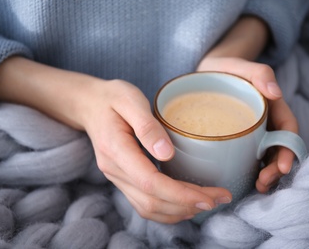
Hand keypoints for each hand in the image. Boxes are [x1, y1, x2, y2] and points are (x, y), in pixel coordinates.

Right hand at [81, 79, 231, 222]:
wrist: (89, 104)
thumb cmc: (112, 98)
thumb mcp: (129, 100)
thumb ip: (147, 126)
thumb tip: (167, 153)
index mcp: (116, 150)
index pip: (150, 183)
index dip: (181, 194)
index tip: (209, 197)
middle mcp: (114, 170)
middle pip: (152, 201)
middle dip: (188, 205)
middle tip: (219, 198)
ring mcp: (116, 177)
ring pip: (147, 208)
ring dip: (179, 211)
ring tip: (208, 202)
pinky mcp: (122, 179)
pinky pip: (144, 203)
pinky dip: (167, 209)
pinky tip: (185, 203)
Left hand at [197, 56, 297, 192]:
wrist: (204, 73)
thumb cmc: (224, 68)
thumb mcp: (239, 65)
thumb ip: (259, 73)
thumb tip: (276, 93)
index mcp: (271, 106)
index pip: (287, 130)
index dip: (289, 149)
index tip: (282, 166)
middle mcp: (264, 122)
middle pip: (278, 148)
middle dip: (276, 168)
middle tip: (264, 182)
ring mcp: (251, 132)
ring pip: (265, 156)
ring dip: (267, 174)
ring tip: (258, 187)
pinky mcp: (236, 138)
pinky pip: (248, 156)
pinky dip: (250, 170)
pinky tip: (243, 181)